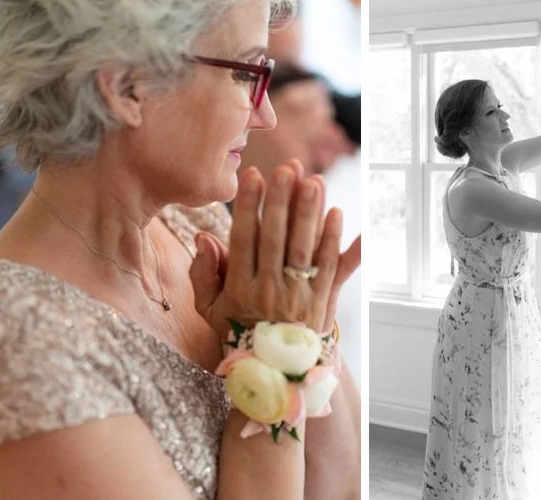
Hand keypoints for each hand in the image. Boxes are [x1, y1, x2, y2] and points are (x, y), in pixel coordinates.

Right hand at [189, 160, 360, 336]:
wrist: (274, 373)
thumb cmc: (239, 332)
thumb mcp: (210, 309)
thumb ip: (203, 273)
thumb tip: (202, 237)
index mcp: (240, 288)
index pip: (244, 239)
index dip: (248, 207)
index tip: (252, 176)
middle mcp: (270, 290)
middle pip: (277, 239)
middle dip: (282, 201)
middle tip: (287, 168)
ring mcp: (298, 296)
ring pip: (304, 249)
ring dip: (310, 213)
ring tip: (314, 181)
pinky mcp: (322, 302)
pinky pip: (331, 269)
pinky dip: (335, 242)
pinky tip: (338, 214)